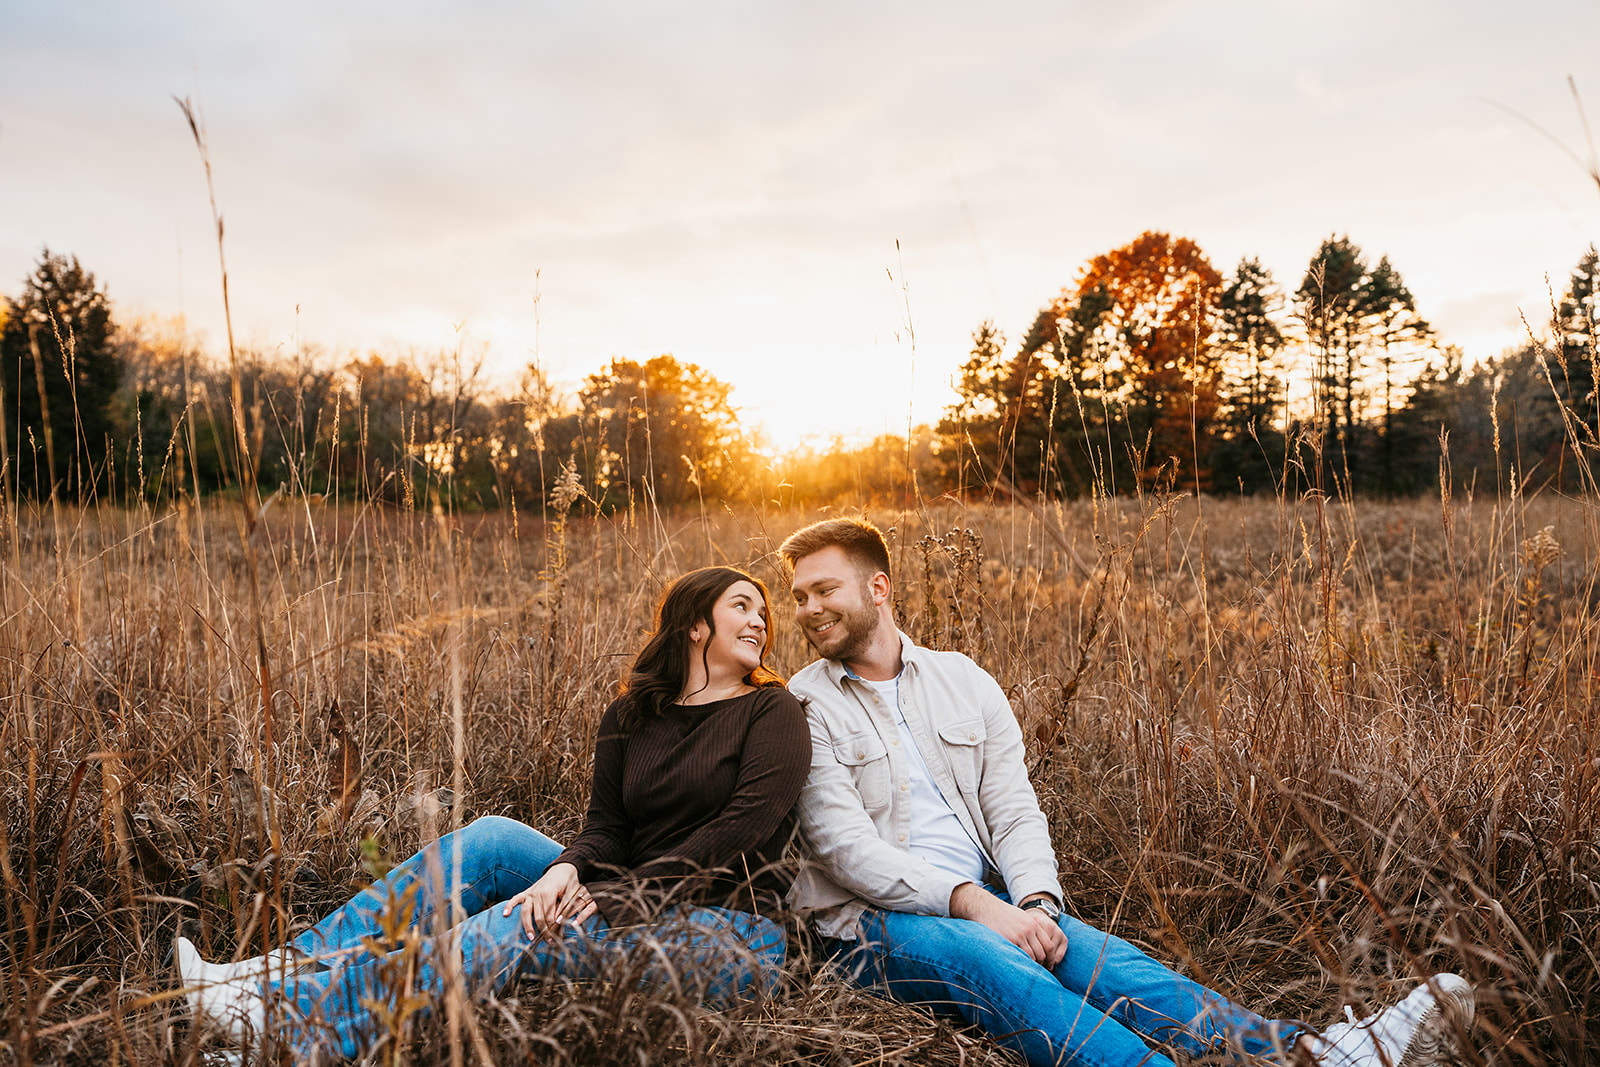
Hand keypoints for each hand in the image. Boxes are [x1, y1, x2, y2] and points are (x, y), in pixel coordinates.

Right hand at [500, 862, 596, 941]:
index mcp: (549, 893)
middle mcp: (537, 893)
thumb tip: (559, 921)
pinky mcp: (527, 892)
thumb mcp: (572, 892)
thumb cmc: (569, 881)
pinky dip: (510, 905)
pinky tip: (505, 914)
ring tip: (531, 937)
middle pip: (538, 916)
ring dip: (527, 925)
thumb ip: (565, 906)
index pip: (549, 916)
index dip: (553, 928)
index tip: (556, 938)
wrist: (563, 867)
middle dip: (543, 930)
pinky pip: (516, 899)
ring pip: (526, 911)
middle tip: (548, 941)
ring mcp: (531, 892)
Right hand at [950, 882, 1067, 966]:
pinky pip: (1019, 956)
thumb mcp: (1022, 917)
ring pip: (1032, 957)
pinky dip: (1021, 962)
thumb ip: (1032, 930)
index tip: (1046, 964)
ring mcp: (1018, 936)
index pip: (1049, 946)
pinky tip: (1017, 965)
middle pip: (1042, 954)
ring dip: (1030, 965)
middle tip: (1037, 971)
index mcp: (1034, 924)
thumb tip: (1039, 946)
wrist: (986, 908)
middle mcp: (1028, 930)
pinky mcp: (1008, 941)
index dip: (1049, 958)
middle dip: (1041, 964)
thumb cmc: (1003, 914)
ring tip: (1027, 970)